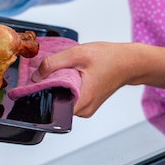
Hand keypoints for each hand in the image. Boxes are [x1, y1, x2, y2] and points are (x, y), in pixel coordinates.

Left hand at [33, 42, 164, 117]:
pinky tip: (74, 74)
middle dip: (51, 87)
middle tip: (55, 70)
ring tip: (69, 70)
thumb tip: (35, 76)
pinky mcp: (87, 103)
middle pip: (56, 103)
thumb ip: (53, 64)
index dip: (41, 94)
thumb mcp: (77, 54)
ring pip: (63, 99)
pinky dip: (68, 86)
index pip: (52, 107)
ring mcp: (86, 108)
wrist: (129, 62)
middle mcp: (84, 110)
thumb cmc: (109, 58)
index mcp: (82, 100)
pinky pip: (70, 97)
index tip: (37, 83)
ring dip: (60, 85)